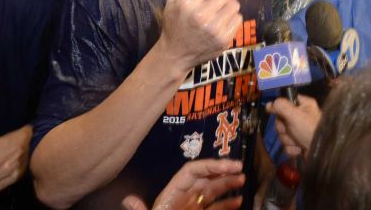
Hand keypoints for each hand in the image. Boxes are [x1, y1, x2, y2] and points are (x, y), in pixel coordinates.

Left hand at [121, 159, 244, 209]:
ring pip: (213, 192)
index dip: (209, 166)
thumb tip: (128, 200)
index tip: (227, 166)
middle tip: (239, 169)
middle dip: (222, 172)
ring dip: (227, 184)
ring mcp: (194, 209)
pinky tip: (238, 202)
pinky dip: (227, 204)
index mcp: (171, 196)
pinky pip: (216, 208)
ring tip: (242, 181)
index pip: (191, 172)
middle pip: (204, 179)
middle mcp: (185, 199)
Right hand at [157, 0, 241, 72]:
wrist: (175, 53)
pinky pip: (238, 19)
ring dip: (227, 7)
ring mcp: (214, 29)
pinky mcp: (224, 39)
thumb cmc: (174, 22)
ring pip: (234, 5)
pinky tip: (220, 23)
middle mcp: (201, 15)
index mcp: (187, 2)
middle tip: (211, 5)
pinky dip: (231, 19)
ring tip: (216, 14)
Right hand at [266, 96, 320, 156]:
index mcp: (304, 105)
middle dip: (284, 128)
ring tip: (298, 142)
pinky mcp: (298, 143)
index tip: (278, 114)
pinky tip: (300, 149)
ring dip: (288, 139)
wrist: (322, 152)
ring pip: (283, 133)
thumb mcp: (295, 115)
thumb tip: (269, 104)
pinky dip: (292, 148)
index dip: (279, 109)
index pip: (285, 102)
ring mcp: (299, 130)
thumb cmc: (310, 130)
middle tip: (291, 130)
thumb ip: (281, 106)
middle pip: (281, 119)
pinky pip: (287, 144)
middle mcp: (301, 116)